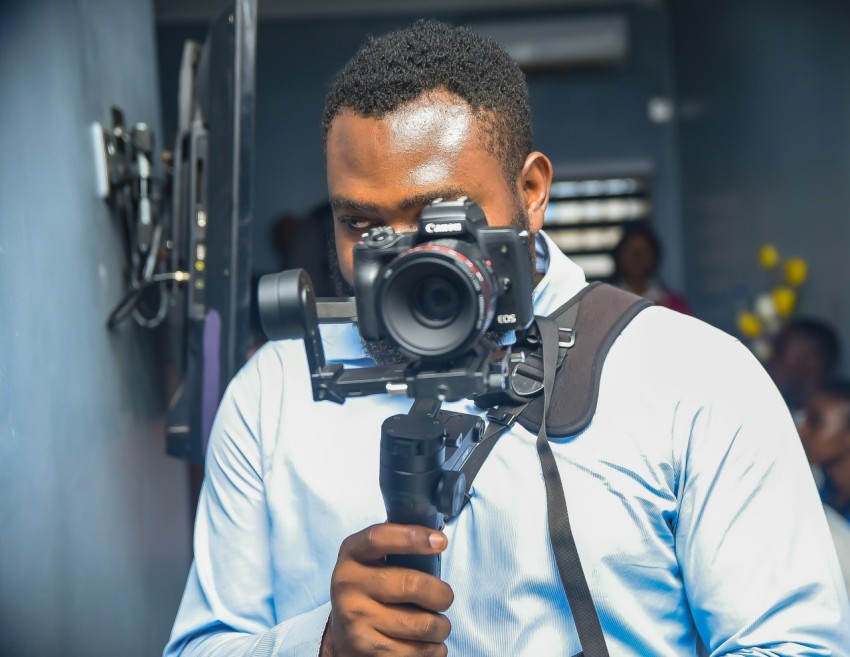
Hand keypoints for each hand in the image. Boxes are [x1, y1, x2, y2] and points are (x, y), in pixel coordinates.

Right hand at [321, 523, 453, 656]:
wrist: (343, 634)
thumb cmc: (371, 587)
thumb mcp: (372, 560)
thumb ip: (397, 546)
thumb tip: (437, 538)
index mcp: (351, 555)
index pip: (379, 539)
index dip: (412, 537)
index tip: (441, 542)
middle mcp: (348, 585)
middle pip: (411, 585)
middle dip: (441, 594)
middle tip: (445, 597)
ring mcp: (356, 620)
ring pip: (422, 624)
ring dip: (441, 626)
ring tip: (437, 624)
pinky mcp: (368, 651)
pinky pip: (418, 652)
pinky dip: (434, 649)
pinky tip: (428, 643)